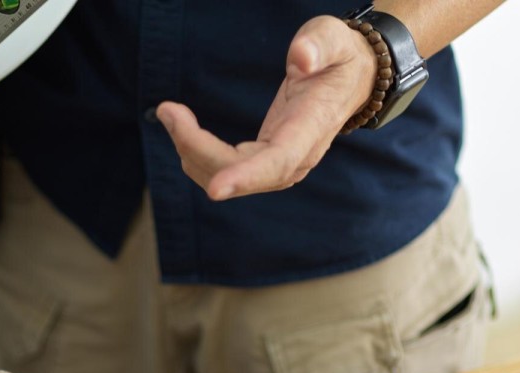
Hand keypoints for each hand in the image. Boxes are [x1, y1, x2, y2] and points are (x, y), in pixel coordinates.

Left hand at [155, 15, 376, 200]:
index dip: (246, 176)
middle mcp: (294, 159)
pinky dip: (196, 151)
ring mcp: (278, 165)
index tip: (215, 188)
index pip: (278, 162)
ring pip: (226, 175)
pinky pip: (223, 169)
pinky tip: (180, 125)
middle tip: (167, 110)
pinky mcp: (262, 162)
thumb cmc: (339, 56)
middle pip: (241, 173)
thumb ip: (319, 44)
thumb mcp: (334, 37)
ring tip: (170, 112)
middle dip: (198, 149)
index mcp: (311, 129)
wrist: (351, 79)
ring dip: (191, 150)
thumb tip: (300, 58)